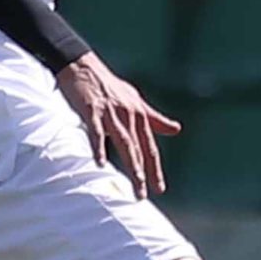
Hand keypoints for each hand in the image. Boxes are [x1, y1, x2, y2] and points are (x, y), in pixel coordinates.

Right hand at [54, 53, 180, 199]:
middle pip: (139, 148)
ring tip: (135, 182)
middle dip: (144, 172)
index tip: (160, 188)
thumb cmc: (109, 85)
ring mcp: (111, 112)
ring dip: (131, 163)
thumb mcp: (136, 101)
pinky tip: (100, 162)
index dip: (155, 168)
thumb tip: (177, 129)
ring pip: (124, 142)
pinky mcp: (92, 109)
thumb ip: (155, 118)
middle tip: (144, 194)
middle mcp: (129, 115)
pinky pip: (96, 131)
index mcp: (139, 114)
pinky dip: (99, 146)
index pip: (150, 147)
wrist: (83, 65)